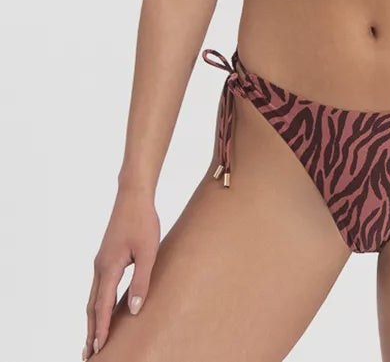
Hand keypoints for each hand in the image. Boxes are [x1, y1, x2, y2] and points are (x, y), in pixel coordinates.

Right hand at [83, 187, 159, 357]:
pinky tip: (102, 311)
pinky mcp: (105, 257)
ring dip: (92, 320)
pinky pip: (98, 288)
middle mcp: (100, 267)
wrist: (133, 196)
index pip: (103, 306)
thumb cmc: (143, 221)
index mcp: (109, 267)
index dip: (101, 329)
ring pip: (93, 298)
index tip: (99, 349)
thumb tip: (135, 310)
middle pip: (92, 306)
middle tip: (89, 354)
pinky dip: (97, 305)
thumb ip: (142, 280)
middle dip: (91, 331)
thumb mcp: (148, 251)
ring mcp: (101, 262)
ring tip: (92, 340)